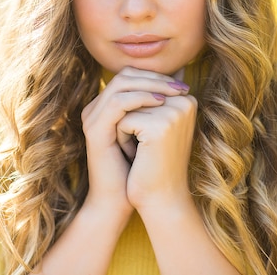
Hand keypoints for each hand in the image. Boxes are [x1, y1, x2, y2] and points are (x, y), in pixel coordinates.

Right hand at [80, 67, 188, 214]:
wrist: (118, 201)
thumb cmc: (137, 171)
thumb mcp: (151, 134)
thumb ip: (158, 109)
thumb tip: (183, 85)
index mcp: (106, 108)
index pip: (130, 75)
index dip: (156, 75)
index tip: (183, 84)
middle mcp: (95, 109)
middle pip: (125, 75)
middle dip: (156, 76)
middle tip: (181, 86)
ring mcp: (92, 117)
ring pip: (121, 83)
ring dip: (152, 84)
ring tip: (175, 93)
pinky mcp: (95, 129)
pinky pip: (118, 102)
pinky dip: (141, 98)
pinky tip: (161, 103)